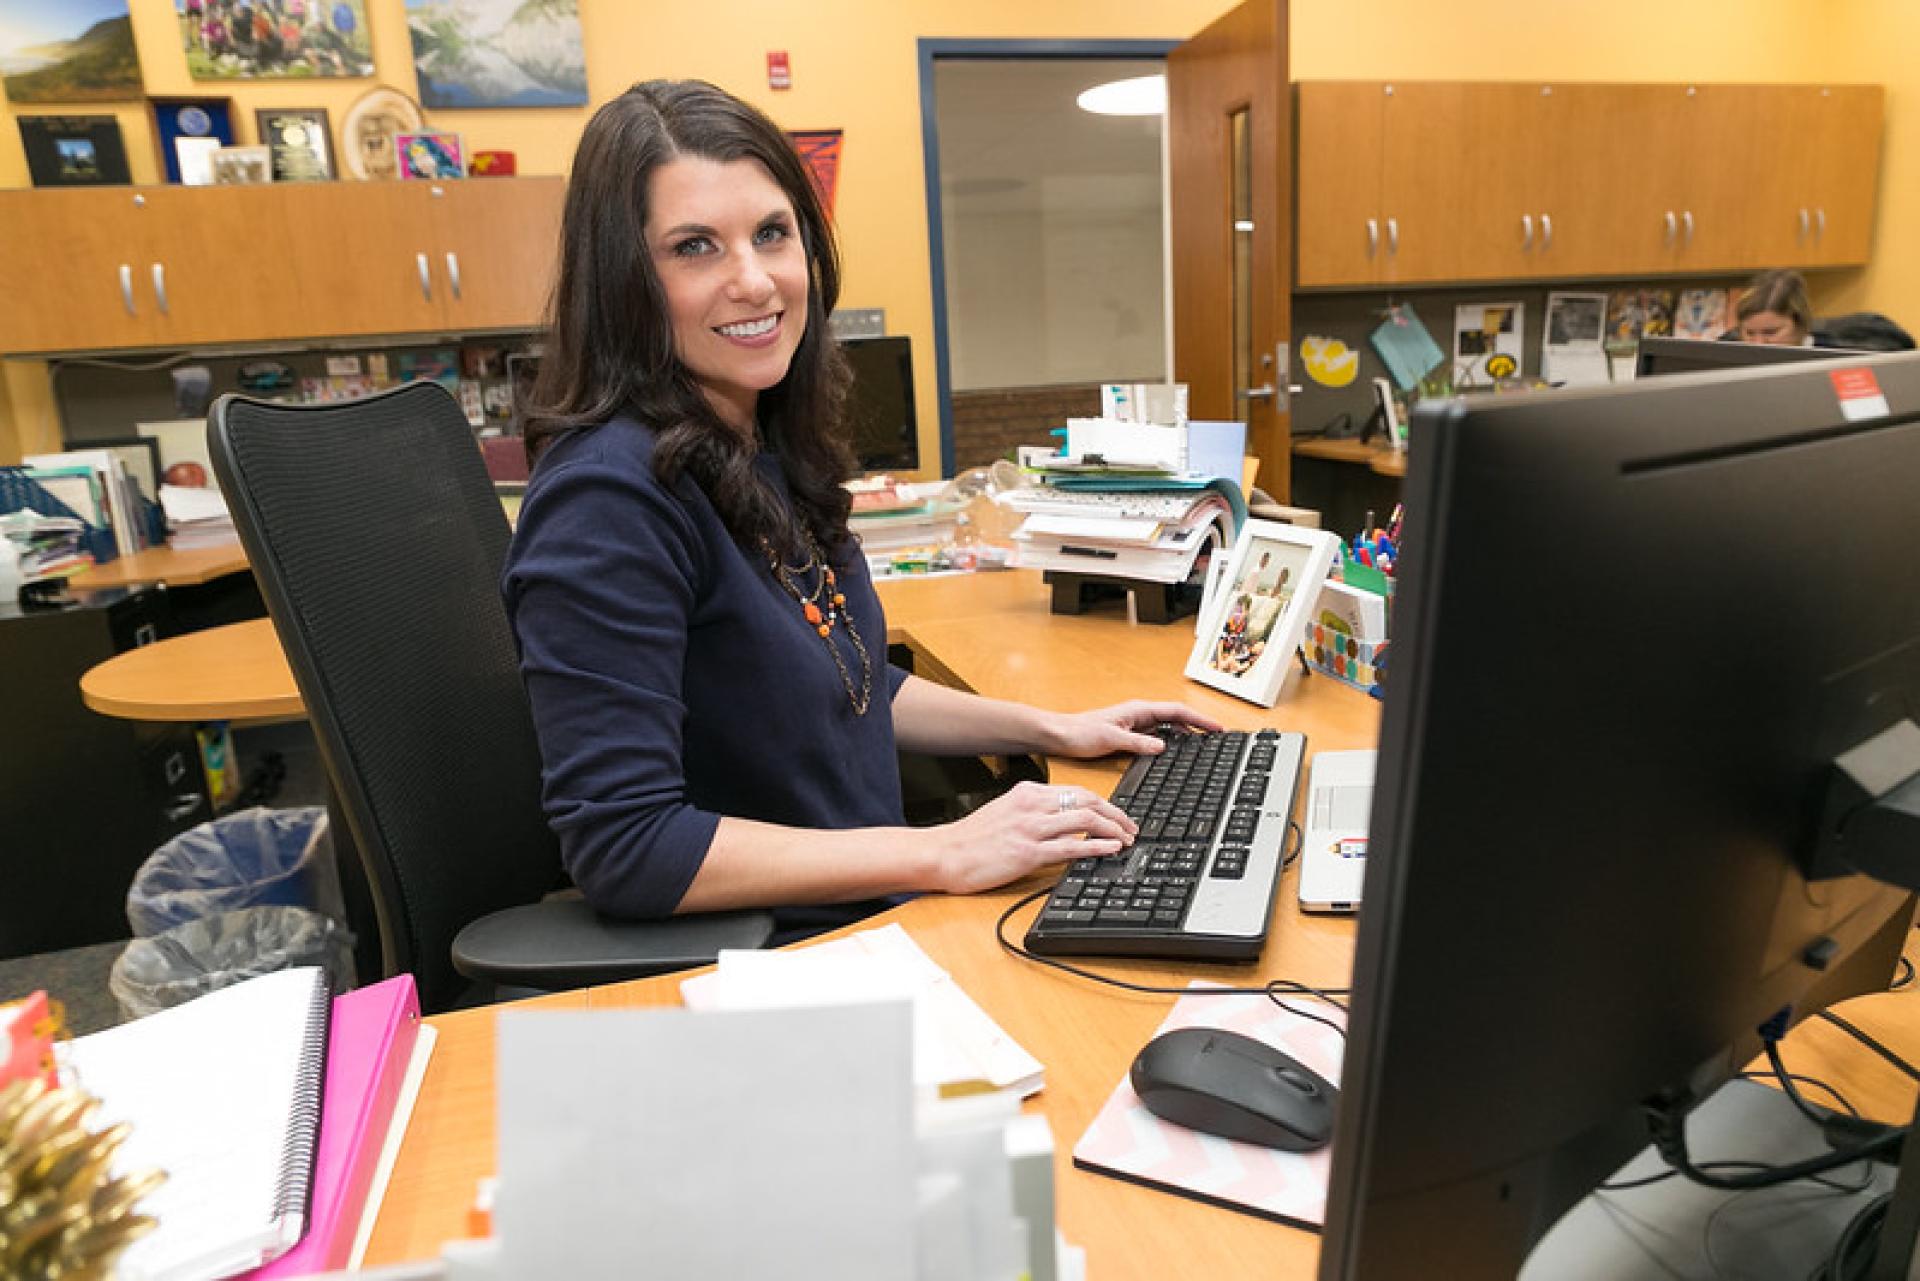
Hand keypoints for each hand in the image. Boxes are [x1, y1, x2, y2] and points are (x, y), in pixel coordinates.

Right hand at [925, 780, 1138, 894]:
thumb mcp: (1004, 812)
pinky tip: (1111, 849)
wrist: (943, 854)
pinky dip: (1096, 846)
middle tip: (1131, 826)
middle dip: (1115, 812)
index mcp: (1027, 792)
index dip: (1102, 802)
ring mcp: (1030, 828)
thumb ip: (1032, 811)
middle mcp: (1031, 805)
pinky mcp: (1028, 852)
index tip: (1116, 814)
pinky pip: (1071, 846)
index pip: (1075, 791)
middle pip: (1086, 799)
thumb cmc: (970, 838)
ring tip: (1127, 839)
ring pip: (1084, 818)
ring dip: (1112, 828)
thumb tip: (1061, 821)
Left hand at [1038, 700, 1224, 759]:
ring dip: (1187, 732)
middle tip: (1218, 736)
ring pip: (1169, 725)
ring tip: (1204, 743)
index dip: (1199, 719)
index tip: (1216, 727)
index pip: (1177, 711)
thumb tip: (1162, 746)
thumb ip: (1137, 743)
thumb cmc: (1080, 733)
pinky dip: (1172, 740)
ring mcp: (1136, 723)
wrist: (1060, 735)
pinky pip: (1158, 734)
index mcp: (1139, 710)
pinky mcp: (1130, 733)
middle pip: (1177, 716)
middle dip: (1199, 724)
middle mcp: (1140, 714)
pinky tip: (1177, 750)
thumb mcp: (1111, 739)